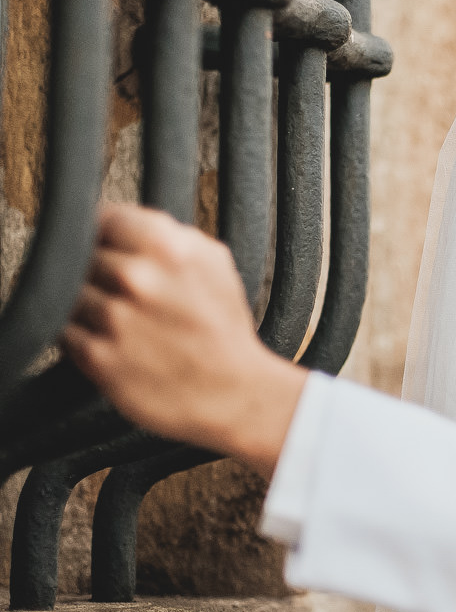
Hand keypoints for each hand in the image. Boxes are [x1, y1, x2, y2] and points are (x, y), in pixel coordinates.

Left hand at [61, 203, 305, 474]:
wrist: (235, 393)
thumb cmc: (223, 328)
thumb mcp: (214, 263)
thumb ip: (166, 231)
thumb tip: (118, 218)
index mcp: (167, 246)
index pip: (98, 218)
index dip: (102, 235)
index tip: (108, 248)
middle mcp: (137, 278)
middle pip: (79, 257)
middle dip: (97, 273)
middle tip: (123, 294)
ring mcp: (115, 319)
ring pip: (67, 295)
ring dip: (87, 306)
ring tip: (121, 322)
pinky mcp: (99, 359)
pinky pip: (64, 334)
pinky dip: (82, 337)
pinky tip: (113, 344)